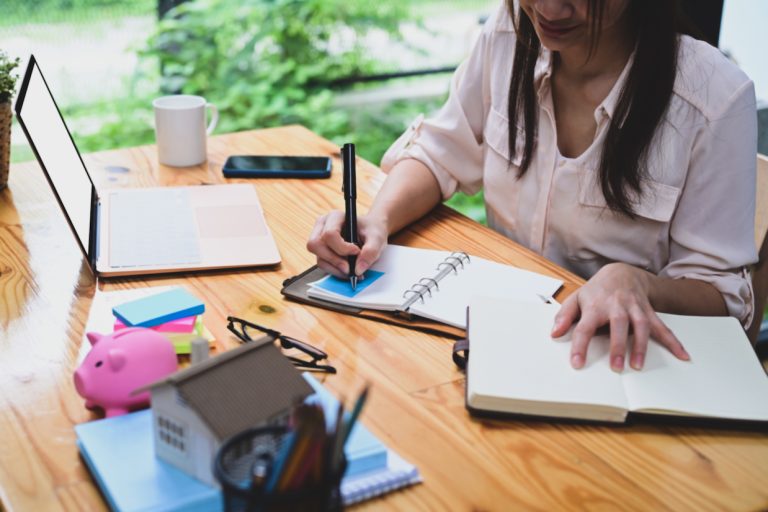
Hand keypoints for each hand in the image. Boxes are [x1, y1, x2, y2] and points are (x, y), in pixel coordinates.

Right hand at [306, 211, 387, 277]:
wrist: (371, 233)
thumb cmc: (372, 230)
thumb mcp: (377, 238)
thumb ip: (370, 252)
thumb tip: (358, 269)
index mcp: (335, 217)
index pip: (329, 234)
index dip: (342, 247)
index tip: (356, 251)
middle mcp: (323, 226)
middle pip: (316, 245)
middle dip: (334, 260)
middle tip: (350, 268)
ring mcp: (320, 239)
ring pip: (318, 257)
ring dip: (335, 268)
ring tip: (352, 270)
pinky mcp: (321, 251)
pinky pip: (322, 264)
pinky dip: (335, 270)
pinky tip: (347, 270)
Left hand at [551, 263, 689, 371]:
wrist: (621, 273)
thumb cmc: (596, 291)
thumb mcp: (576, 299)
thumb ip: (564, 316)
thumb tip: (555, 333)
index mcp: (595, 306)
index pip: (585, 327)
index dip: (580, 345)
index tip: (577, 363)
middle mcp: (616, 306)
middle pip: (617, 326)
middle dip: (617, 346)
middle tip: (616, 367)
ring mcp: (634, 309)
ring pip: (641, 326)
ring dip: (641, 346)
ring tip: (638, 365)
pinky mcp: (648, 312)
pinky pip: (662, 327)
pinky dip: (673, 341)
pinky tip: (682, 355)